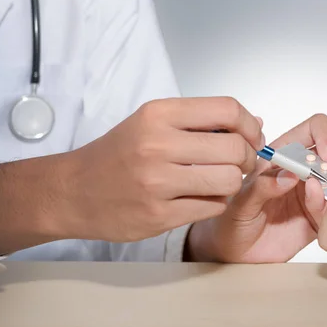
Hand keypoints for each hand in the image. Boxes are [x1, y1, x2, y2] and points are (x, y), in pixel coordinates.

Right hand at [0, 97, 263, 254]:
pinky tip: (200, 197)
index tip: (254, 136)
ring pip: (229, 181)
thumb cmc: (116, 155)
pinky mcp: (159, 216)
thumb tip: (254, 123)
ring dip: (232, 183)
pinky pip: (213, 207)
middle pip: (234, 149)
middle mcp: (158, 145)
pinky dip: (215, 203)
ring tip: (217, 181)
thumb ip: (199, 121)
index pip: (227, 110)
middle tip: (239, 163)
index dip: (251, 125)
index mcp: (158, 115)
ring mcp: (158, 183)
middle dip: (247, 158)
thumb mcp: (150, 123)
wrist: (73, 191)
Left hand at [186, 114, 326, 262]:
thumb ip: (262, 187)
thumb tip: (290, 175)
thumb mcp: (241, 203)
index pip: (312, 128)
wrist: (237, 254)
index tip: (325, 155)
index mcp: (283, 155)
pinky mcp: (325, 216)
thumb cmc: (232, 221)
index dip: (324, 134)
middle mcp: (305, 169)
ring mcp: (318, 192)